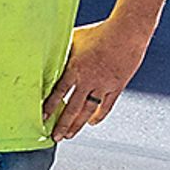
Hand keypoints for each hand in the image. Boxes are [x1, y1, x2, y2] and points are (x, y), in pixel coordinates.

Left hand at [47, 20, 147, 140]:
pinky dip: (99, 116)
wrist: (127, 32)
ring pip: (88, 111)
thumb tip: (49, 53)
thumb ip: (63, 51)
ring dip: (78, 125)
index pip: (58, 93)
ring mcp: (103, 85)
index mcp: (75, 68)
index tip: (42, 119)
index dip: (49, 107)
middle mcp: (88, 80)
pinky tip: (92, 122)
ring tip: (70, 135)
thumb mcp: (75, 39)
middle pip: (72, 108)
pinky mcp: (116, 86)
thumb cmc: (100, 31)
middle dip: (62, 125)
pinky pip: (106, 106)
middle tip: (55, 137)